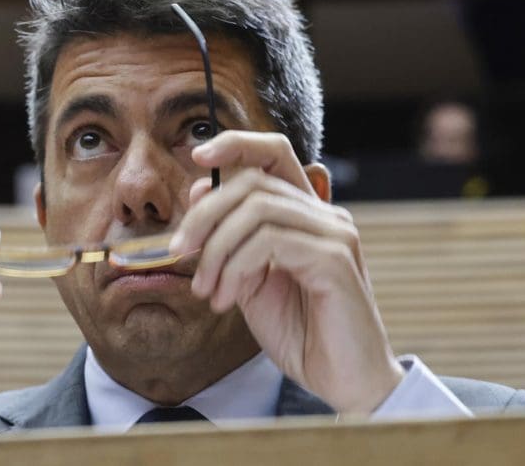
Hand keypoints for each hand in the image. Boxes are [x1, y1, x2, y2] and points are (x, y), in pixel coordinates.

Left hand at [170, 131, 403, 413]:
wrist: (343, 381)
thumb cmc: (301, 332)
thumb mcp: (250, 280)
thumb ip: (230, 239)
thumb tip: (200, 191)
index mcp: (306, 214)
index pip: (274, 153)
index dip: (236, 144)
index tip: (196, 157)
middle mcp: (326, 215)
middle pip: (254, 180)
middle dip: (206, 212)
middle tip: (180, 251)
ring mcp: (334, 234)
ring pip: (257, 208)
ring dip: (217, 249)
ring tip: (205, 290)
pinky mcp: (335, 259)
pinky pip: (270, 241)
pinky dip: (236, 266)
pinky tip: (227, 298)